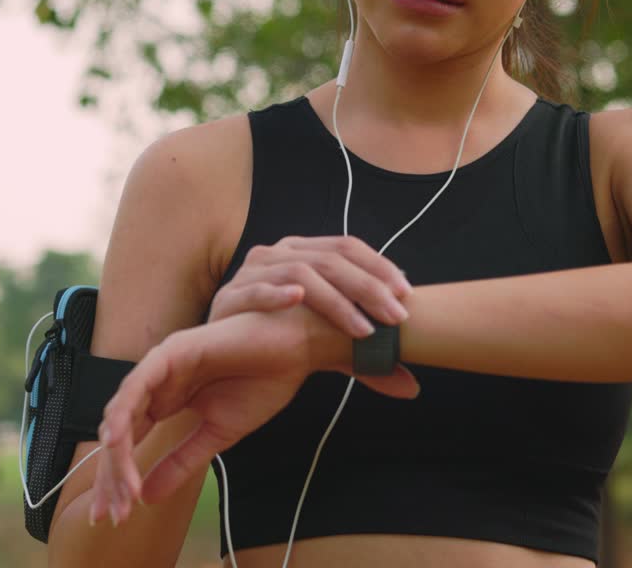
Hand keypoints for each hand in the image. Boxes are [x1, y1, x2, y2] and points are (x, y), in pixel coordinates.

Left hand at [88, 307, 315, 526]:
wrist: (294, 347)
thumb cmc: (259, 382)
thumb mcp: (216, 435)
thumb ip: (181, 462)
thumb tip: (146, 498)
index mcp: (164, 401)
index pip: (129, 443)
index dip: (118, 479)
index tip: (117, 517)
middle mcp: (155, 384)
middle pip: (117, 432)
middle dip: (110, 475)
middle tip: (111, 514)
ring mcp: (161, 366)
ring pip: (122, 412)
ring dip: (117, 452)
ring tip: (120, 489)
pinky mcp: (172, 351)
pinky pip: (138, 384)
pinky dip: (124, 412)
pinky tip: (117, 441)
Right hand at [209, 235, 420, 398]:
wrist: (220, 361)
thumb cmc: (273, 343)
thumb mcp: (322, 345)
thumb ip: (360, 358)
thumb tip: (411, 386)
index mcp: (301, 252)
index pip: (346, 246)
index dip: (379, 267)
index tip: (406, 294)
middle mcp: (277, 254)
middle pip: (330, 259)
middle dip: (368, 288)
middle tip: (395, 316)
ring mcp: (251, 273)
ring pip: (301, 272)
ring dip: (337, 300)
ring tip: (362, 328)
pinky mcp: (229, 297)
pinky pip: (255, 290)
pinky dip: (277, 293)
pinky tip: (297, 298)